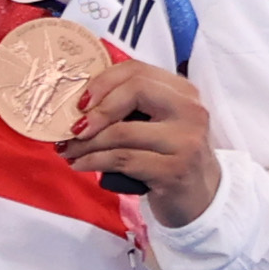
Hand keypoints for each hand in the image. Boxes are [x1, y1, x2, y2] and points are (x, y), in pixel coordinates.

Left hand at [65, 51, 219, 226]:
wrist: (200, 198)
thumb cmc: (168, 157)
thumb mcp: (156, 125)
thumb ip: (129, 108)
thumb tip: (79, 104)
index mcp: (183, 92)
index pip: (137, 70)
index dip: (103, 82)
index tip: (81, 103)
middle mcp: (189, 110)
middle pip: (134, 91)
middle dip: (96, 110)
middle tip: (73, 129)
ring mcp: (185, 140)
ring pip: (122, 131)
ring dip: (86, 143)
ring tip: (68, 151)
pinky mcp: (174, 170)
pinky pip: (122, 159)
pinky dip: (93, 161)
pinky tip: (80, 165)